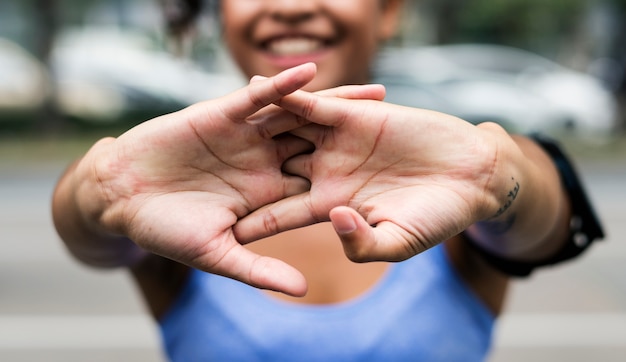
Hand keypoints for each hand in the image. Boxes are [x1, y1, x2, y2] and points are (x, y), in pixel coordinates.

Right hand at [71, 63, 387, 295]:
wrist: (123, 196)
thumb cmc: (166, 231)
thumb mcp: (217, 254)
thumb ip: (260, 269)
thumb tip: (304, 289)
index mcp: (270, 195)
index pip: (323, 186)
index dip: (360, 184)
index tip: (397, 183)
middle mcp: (265, 163)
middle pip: (324, 146)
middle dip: (362, 138)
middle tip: (405, 131)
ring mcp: (247, 138)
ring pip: (300, 116)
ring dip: (337, 104)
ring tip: (378, 94)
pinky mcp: (222, 115)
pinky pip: (258, 98)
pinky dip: (283, 87)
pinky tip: (311, 75)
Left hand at [236, 92, 518, 262]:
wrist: (470, 175)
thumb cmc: (437, 218)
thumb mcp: (398, 243)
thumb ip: (362, 243)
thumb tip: (335, 219)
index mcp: (330, 206)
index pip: (279, 215)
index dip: (249, 222)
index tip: (213, 229)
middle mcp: (325, 172)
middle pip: (269, 170)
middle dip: (235, 171)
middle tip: (194, 172)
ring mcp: (336, 142)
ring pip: (282, 132)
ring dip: (249, 128)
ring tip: (210, 123)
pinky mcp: (351, 115)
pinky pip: (310, 103)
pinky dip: (285, 96)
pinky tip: (252, 89)